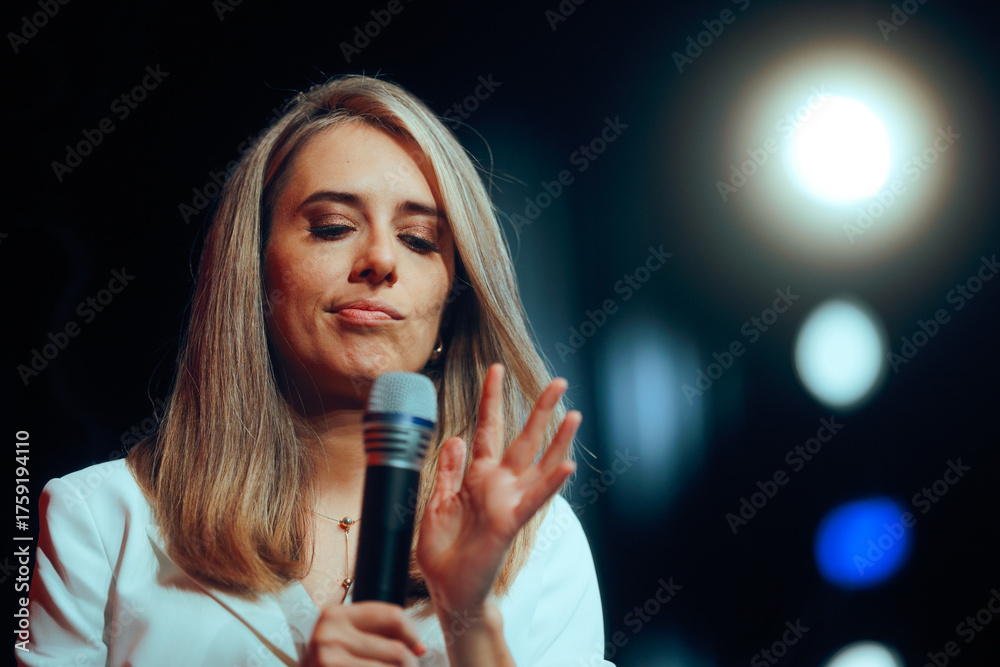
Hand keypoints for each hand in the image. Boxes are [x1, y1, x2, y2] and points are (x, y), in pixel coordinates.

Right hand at [302, 601, 425, 666]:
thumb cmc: (330, 660)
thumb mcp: (345, 637)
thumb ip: (376, 632)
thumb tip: (419, 648)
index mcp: (335, 615)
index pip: (393, 616)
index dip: (413, 634)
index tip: (419, 648)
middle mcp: (329, 635)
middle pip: (396, 650)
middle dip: (409, 664)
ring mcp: (328, 660)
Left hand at [416, 363, 579, 616]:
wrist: (447, 590)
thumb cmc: (443, 551)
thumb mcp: (436, 503)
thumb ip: (448, 471)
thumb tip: (455, 437)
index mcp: (477, 476)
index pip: (487, 429)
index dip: (491, 399)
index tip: (495, 369)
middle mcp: (498, 484)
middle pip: (523, 438)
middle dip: (540, 409)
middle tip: (558, 382)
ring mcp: (508, 501)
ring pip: (538, 462)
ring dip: (558, 439)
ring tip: (574, 413)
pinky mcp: (511, 522)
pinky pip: (535, 498)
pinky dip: (551, 482)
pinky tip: (567, 465)